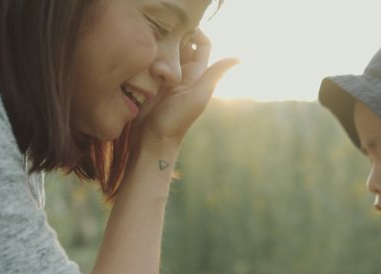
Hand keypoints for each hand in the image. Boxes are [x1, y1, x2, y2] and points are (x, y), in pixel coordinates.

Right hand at [135, 30, 237, 145]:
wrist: (154, 140)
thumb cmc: (177, 121)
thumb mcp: (198, 96)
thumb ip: (214, 75)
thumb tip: (239, 58)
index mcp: (196, 74)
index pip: (201, 45)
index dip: (195, 32)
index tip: (182, 26)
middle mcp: (182, 74)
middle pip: (181, 45)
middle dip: (174, 36)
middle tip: (163, 35)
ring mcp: (165, 78)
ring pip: (165, 52)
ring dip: (159, 46)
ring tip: (152, 48)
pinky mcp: (150, 83)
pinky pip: (150, 63)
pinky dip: (148, 57)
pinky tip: (142, 56)